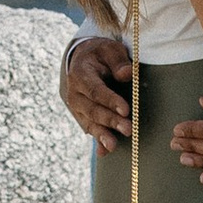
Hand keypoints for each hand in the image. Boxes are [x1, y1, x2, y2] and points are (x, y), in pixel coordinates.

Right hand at [60, 31, 131, 146]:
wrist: (82, 59)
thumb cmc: (101, 54)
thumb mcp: (110, 49)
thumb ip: (118, 61)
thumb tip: (127, 73)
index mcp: (80, 74)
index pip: (95, 90)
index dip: (110, 100)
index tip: (126, 109)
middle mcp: (74, 93)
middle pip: (92, 109)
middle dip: (110, 120)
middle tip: (128, 129)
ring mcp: (76, 107)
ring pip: (89, 122)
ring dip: (102, 134)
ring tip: (114, 145)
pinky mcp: (81, 116)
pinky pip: (89, 129)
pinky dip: (97, 141)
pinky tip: (104, 152)